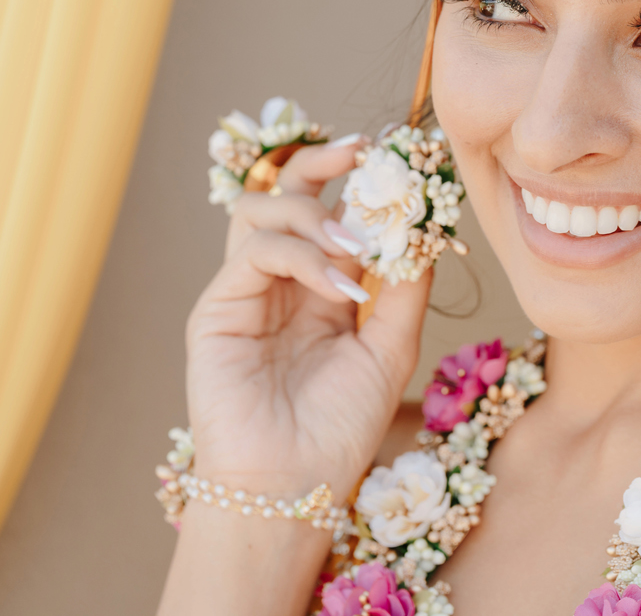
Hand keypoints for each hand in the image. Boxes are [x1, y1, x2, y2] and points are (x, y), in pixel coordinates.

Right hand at [183, 135, 430, 499]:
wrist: (293, 488)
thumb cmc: (340, 429)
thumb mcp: (391, 348)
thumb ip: (405, 286)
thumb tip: (422, 223)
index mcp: (320, 290)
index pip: (331, 212)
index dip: (358, 181)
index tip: (395, 158)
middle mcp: (280, 283)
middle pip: (284, 191)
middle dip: (321, 162)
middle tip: (361, 152)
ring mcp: (244, 292)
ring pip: (260, 207)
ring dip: (313, 211)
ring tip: (354, 245)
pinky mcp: (217, 308)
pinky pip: (256, 250)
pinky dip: (302, 255)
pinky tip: (340, 287)